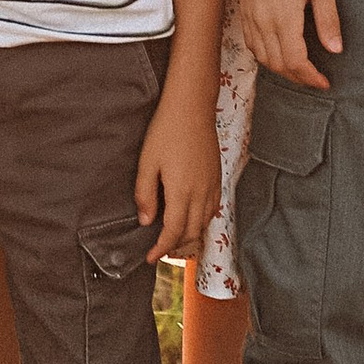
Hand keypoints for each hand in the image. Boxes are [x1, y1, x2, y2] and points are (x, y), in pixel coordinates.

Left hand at [135, 98, 220, 260]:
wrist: (192, 106)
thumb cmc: (166, 130)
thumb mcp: (147, 162)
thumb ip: (145, 195)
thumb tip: (146, 221)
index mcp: (182, 192)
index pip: (173, 232)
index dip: (161, 249)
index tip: (150, 258)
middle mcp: (201, 193)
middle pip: (191, 233)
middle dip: (175, 247)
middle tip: (159, 250)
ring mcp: (212, 185)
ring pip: (204, 223)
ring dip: (189, 236)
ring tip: (173, 239)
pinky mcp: (218, 177)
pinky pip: (213, 209)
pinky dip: (201, 221)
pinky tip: (191, 217)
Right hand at [239, 0, 340, 88]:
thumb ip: (328, 18)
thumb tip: (335, 50)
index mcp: (283, 15)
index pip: (295, 61)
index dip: (310, 77)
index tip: (325, 82)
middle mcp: (262, 19)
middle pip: (278, 64)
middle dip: (298, 77)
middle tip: (317, 78)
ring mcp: (249, 14)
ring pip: (262, 57)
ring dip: (281, 69)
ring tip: (301, 68)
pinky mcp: (243, 7)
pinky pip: (251, 43)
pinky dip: (265, 55)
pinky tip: (279, 51)